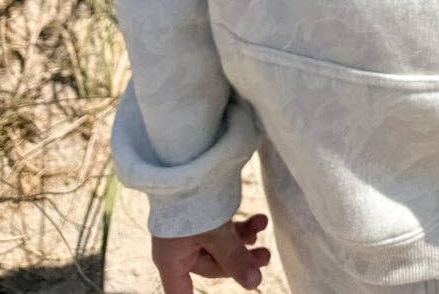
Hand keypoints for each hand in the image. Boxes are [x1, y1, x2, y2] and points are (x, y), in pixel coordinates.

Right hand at [152, 212, 271, 293]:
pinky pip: (222, 228)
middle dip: (239, 260)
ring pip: (221, 245)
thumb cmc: (190, 201)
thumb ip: (235, 259)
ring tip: (264, 229)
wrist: (181, 159)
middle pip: (212, 266)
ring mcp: (190, 231)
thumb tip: (255, 284)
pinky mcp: (200, 213)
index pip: (181, 293)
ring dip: (244, 240)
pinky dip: (239, 226)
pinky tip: (258, 220)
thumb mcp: (215, 233)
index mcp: (172, 260)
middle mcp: (179, 249)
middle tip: (266, 256)